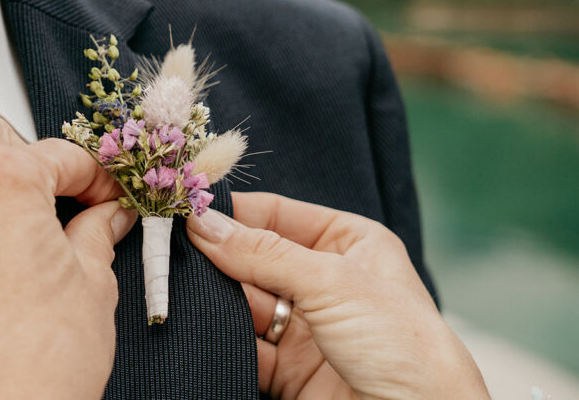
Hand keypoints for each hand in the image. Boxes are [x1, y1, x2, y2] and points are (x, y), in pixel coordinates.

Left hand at [0, 115, 135, 399]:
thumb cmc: (42, 363)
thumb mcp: (94, 283)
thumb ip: (97, 230)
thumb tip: (105, 216)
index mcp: (3, 180)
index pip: (57, 153)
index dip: (91, 175)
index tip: (101, 196)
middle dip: (25, 163)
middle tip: (55, 203)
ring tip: (12, 245)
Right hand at [186, 192, 487, 399]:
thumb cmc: (406, 347)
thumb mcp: (333, 282)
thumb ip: (263, 253)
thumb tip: (204, 224)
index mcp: (349, 244)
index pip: (277, 215)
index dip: (233, 212)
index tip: (187, 209)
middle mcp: (326, 281)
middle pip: (255, 258)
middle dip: (216, 256)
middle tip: (171, 248)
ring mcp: (307, 327)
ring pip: (244, 303)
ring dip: (214, 298)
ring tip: (178, 286)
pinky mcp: (290, 371)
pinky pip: (244, 346)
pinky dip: (219, 338)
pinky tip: (197, 326)